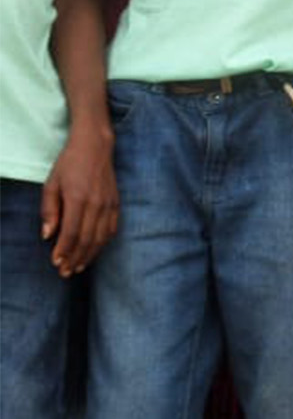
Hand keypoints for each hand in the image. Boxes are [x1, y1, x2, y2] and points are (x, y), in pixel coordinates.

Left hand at [42, 131, 116, 277]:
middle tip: (66, 272)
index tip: (56, 263)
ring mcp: (109, 203)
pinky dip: (104, 242)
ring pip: (101, 237)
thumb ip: (49, 210)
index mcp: (78, 198)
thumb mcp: (51, 184)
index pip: (72, 232)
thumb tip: (48, 235)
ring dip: (90, 254)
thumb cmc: (69, 164)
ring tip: (80, 266)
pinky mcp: (117, 202)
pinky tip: (95, 250)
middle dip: (76, 258)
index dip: (64, 250)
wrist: (95, 146)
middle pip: (87, 239)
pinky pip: (112, 228)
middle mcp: (96, 203)